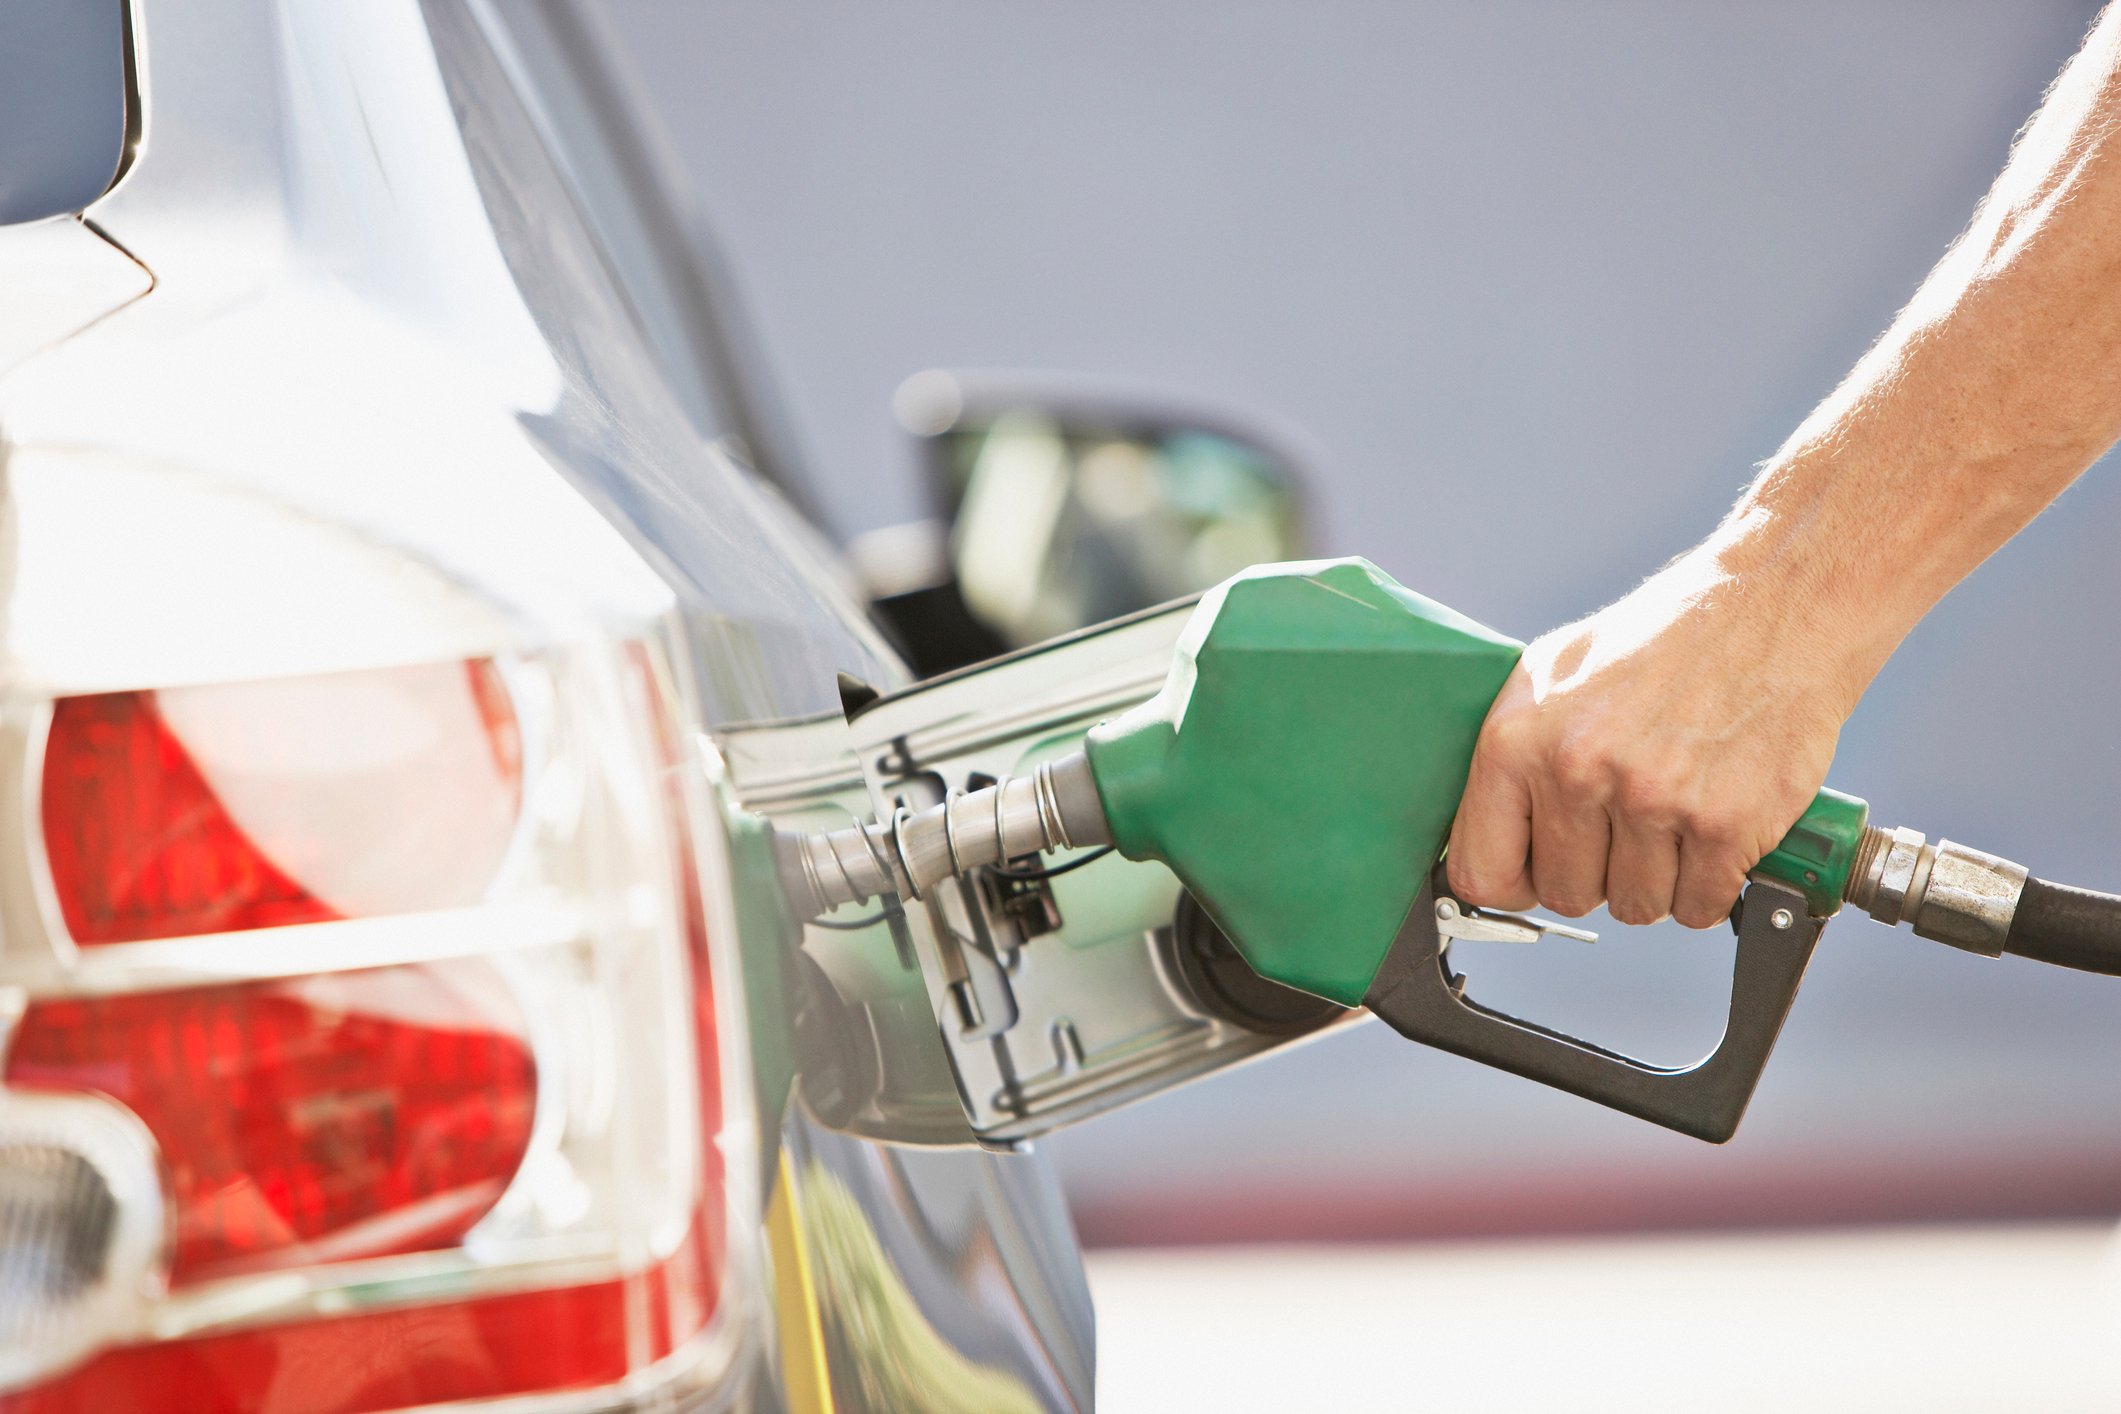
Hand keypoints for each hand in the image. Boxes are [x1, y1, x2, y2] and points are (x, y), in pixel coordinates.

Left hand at [1444, 546, 1860, 928]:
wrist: (1773, 609)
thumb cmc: (1663, 639)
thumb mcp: (1554, 672)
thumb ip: (1512, 757)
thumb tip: (1484, 835)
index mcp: (1518, 739)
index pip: (1482, 872)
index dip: (1513, 884)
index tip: (1537, 873)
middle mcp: (1578, 771)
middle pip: (1566, 895)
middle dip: (1596, 875)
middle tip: (1624, 828)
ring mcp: (1652, 800)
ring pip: (1635, 907)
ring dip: (1656, 880)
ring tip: (1672, 818)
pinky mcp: (1724, 824)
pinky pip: (1698, 907)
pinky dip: (1708, 885)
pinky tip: (1711, 832)